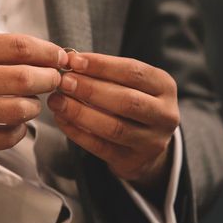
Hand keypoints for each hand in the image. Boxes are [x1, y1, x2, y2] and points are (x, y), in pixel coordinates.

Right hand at [0, 34, 67, 154]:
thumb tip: (37, 55)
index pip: (19, 47)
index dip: (48, 52)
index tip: (61, 57)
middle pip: (24, 78)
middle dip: (48, 79)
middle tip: (53, 81)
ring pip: (18, 109)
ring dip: (34, 106)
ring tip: (32, 103)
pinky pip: (4, 137)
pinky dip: (18, 131)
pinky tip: (16, 125)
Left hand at [47, 52, 179, 191]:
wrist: (146, 144)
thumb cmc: (132, 102)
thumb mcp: (129, 83)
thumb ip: (105, 73)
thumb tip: (70, 60)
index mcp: (164, 87)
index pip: (133, 72)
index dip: (102, 66)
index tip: (74, 60)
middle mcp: (164, 115)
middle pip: (126, 101)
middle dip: (90, 90)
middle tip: (63, 82)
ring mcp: (151, 141)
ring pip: (114, 127)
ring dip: (80, 113)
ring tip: (57, 101)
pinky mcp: (133, 162)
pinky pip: (100, 147)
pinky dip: (77, 132)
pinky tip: (62, 119)